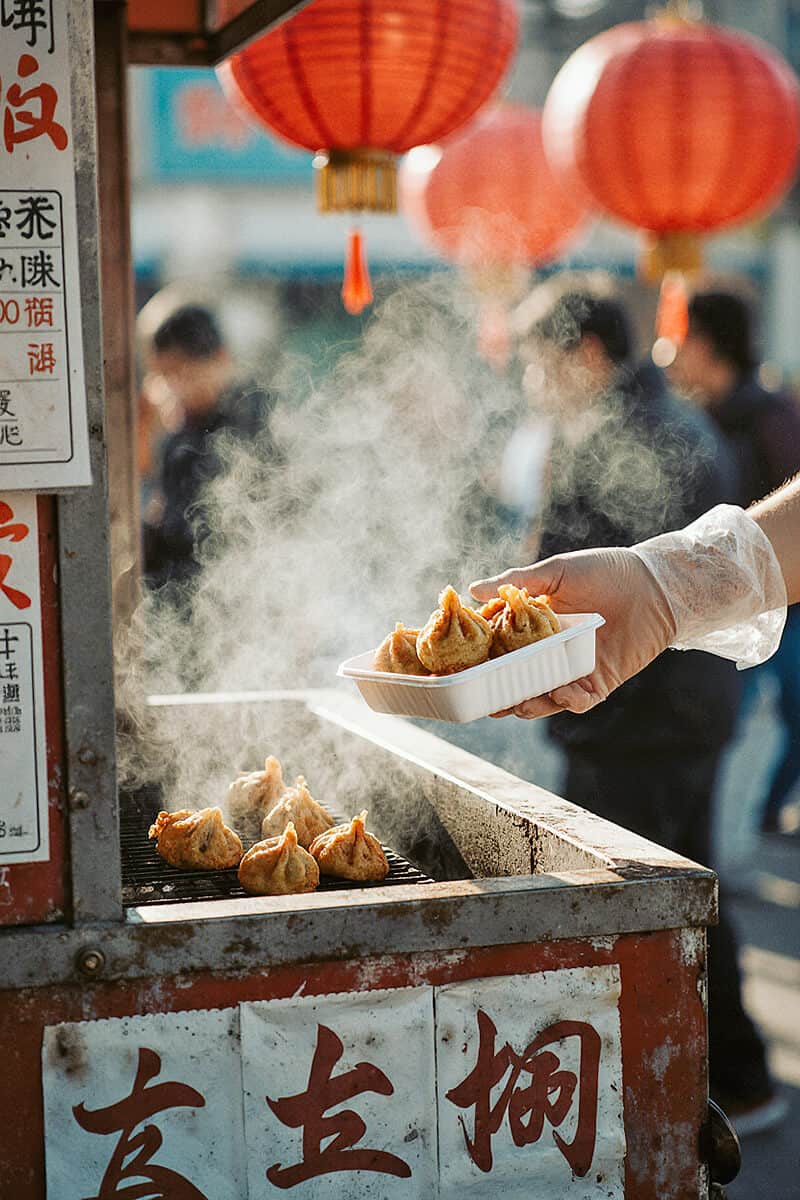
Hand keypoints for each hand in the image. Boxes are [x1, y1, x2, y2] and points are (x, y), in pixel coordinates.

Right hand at [470, 547, 676, 717]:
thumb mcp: (557, 570)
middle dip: (500, 694)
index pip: (501, 650)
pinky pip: (579, 701)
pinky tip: (562, 692)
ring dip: (530, 704)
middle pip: (518, 681)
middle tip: (484, 701)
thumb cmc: (606, 572)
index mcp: (535, 628)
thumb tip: (473, 589)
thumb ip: (518, 581)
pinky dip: (568, 701)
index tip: (462, 669)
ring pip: (545, 698)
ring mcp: (574, 670)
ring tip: (519, 703)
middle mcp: (551, 653)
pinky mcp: (600, 682)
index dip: (482, 662)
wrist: (654, 585)